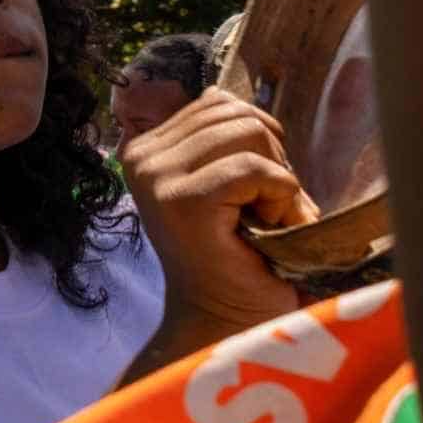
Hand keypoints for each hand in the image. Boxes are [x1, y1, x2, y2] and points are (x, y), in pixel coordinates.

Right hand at [121, 93, 314, 342]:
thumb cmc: (238, 254)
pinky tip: (270, 228)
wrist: (225, 321)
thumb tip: (255, 105)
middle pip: (236, 113)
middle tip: (265, 208)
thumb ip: (225, 139)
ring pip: (248, 133)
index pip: (217, 102)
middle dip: (271, 156)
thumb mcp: (226, 182)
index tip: (252, 193)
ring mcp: (157, 178)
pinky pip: (254, 168)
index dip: (256, 140)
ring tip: (266, 219)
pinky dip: (281, 196)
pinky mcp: (183, 201)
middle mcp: (141, 156)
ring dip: (277, 178)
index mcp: (146, 147)